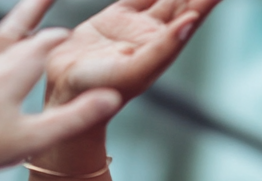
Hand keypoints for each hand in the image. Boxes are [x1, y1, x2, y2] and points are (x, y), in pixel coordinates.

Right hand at [43, 0, 223, 110]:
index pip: (194, 13)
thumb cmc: (101, 90)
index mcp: (167, 46)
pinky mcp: (119, 16)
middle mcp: (157, 34)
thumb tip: (191, 22)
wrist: (67, 91)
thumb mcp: (135, 71)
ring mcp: (139, 24)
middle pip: (183, 0)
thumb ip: (163, 48)